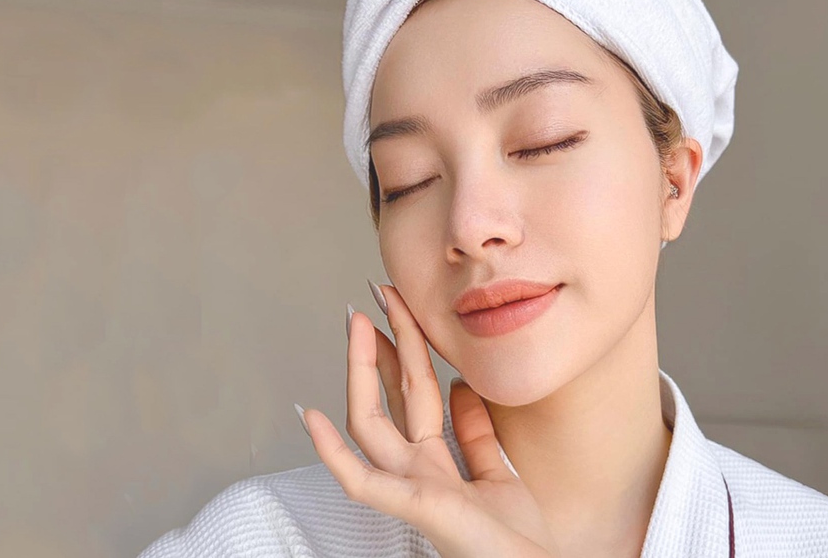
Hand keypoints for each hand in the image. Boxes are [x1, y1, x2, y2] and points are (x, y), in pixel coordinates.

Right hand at [296, 284, 557, 557]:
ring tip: (355, 323)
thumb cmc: (517, 542)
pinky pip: (359, 478)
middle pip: (391, 395)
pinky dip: (330, 451)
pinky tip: (310, 416)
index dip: (408, 347)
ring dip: (360, 371)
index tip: (398, 305)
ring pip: (369, 423)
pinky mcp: (410, 506)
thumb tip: (461, 387)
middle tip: (376, 296)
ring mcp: (408, 487)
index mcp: (436, 463)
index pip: (416, 392)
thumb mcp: (500, 475)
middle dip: (383, 343)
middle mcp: (415, 470)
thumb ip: (477, 436)